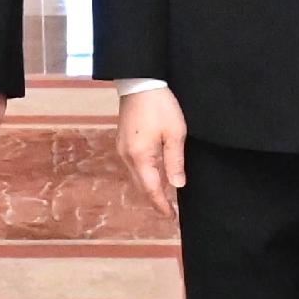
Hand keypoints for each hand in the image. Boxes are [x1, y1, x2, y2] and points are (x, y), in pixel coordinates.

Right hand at [118, 88, 187, 217]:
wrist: (140, 82)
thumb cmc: (160, 105)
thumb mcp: (175, 133)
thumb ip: (175, 162)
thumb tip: (177, 186)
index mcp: (141, 156)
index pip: (151, 189)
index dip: (161, 205)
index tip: (171, 217)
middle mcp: (127, 156)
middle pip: (140, 186)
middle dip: (154, 199)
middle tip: (168, 211)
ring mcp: (122, 148)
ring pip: (135, 176)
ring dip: (148, 187)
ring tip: (162, 196)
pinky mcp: (122, 141)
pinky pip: (132, 165)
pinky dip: (143, 175)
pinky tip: (152, 175)